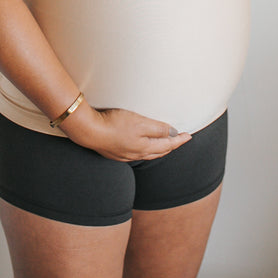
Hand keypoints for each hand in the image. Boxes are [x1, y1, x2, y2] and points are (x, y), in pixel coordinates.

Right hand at [63, 104, 191, 161]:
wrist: (89, 131)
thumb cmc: (114, 124)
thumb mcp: (140, 122)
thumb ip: (158, 129)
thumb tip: (173, 134)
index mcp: (145, 147)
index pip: (168, 144)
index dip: (179, 140)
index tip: (188, 136)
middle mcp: (137, 154)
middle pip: (160, 151)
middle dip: (172, 146)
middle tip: (180, 140)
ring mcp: (125, 154)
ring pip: (149, 153)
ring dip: (160, 149)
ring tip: (166, 144)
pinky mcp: (115, 152)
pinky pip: (137, 153)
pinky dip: (146, 150)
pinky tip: (142, 146)